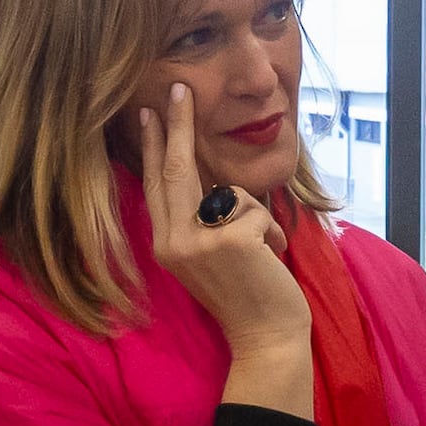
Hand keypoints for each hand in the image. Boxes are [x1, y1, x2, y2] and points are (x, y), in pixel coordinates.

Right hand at [134, 86, 311, 411]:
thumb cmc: (247, 292)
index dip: (154, 147)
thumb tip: (210, 178)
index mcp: (166, 244)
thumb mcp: (212, 254)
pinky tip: (270, 258)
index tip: (152, 112)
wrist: (265, 337)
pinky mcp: (228, 241)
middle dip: (178, 126)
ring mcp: (198, 242)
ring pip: (228, 192)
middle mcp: (172, 242)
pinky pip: (255, 209)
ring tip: (261, 252)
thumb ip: (203, 219)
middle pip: (175, 169)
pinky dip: (272, 230)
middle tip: (180, 88)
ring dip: (256, 217)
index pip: (157, 185)